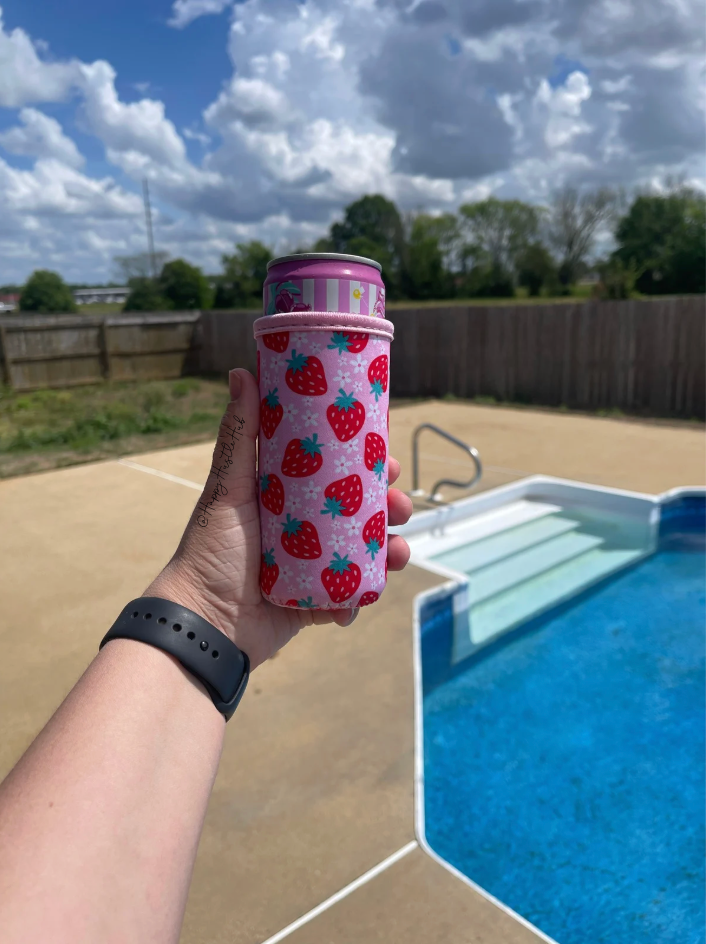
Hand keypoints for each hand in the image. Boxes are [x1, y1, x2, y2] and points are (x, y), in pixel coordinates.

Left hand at [146, 369, 412, 669]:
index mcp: (285, 498)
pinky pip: (350, 594)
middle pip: (358, 512)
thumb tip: (240, 372)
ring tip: (400, 552)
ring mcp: (311, 567)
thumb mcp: (228, 488)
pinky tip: (372, 589)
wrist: (204, 624)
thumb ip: (239, 435)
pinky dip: (363, 593)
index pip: (333, 473)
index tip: (387, 457)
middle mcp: (301, 530)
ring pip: (363, 553)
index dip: (364, 465)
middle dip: (388, 508)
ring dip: (389, 550)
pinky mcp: (315, 602)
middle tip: (402, 505)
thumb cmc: (210, 550)